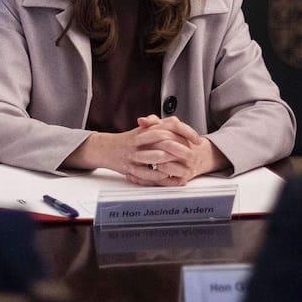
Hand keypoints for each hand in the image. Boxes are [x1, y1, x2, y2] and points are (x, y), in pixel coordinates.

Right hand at [62, 116, 227, 185]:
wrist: (103, 148)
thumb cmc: (126, 140)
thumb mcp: (142, 130)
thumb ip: (158, 126)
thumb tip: (177, 123)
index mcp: (144, 129)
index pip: (169, 126)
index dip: (186, 132)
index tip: (198, 140)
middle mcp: (139, 140)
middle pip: (164, 142)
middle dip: (182, 150)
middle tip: (193, 157)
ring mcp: (133, 155)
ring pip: (156, 158)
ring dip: (172, 165)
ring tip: (185, 170)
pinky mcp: (128, 168)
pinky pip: (146, 174)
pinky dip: (159, 177)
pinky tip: (169, 178)